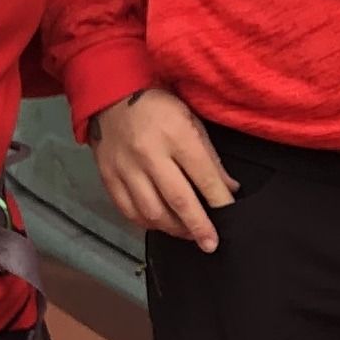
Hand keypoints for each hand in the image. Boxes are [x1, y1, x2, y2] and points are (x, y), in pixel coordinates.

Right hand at [94, 87, 236, 252]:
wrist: (112, 95)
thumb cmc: (158, 107)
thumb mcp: (192, 121)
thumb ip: (211, 158)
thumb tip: (229, 189)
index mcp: (176, 136)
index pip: (204, 177)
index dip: (220, 202)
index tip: (230, 219)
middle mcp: (150, 155)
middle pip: (178, 201)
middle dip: (198, 227)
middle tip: (210, 244)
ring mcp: (126, 168)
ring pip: (152, 212)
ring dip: (173, 229)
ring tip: (187, 233)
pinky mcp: (109, 177)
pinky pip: (128, 210)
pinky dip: (146, 223)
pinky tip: (160, 224)